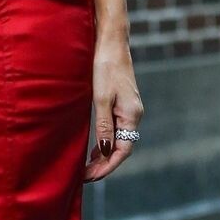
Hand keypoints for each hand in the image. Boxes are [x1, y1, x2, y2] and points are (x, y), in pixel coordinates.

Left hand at [83, 39, 142, 183]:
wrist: (111, 42)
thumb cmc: (105, 67)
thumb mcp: (100, 98)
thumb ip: (103, 125)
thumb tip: (104, 151)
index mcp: (131, 115)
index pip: (122, 150)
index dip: (107, 166)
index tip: (90, 177)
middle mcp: (134, 115)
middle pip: (121, 148)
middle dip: (104, 164)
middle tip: (85, 176)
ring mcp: (129, 109)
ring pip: (119, 139)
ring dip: (104, 154)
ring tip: (87, 166)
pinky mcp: (122, 103)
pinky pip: (116, 129)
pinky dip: (105, 141)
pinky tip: (95, 147)